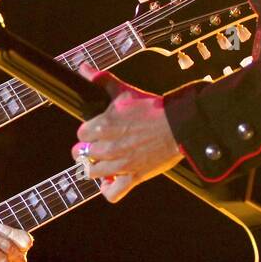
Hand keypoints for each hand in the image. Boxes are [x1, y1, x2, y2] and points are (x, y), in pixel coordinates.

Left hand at [72, 62, 183, 202]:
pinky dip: (108, 190)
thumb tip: (84, 68)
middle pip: (82, 154)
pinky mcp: (134, 177)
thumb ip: (101, 80)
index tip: (96, 132)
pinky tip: (110, 182)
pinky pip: (112, 193)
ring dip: (96, 168)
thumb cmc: (152, 107)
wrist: (179, 125)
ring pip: (92, 173)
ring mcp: (120, 164)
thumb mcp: (124, 91)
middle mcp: (108, 147)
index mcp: (103, 125)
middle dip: (89, 150)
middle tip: (98, 147)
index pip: (81, 135)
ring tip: (104, 163)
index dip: (88, 133)